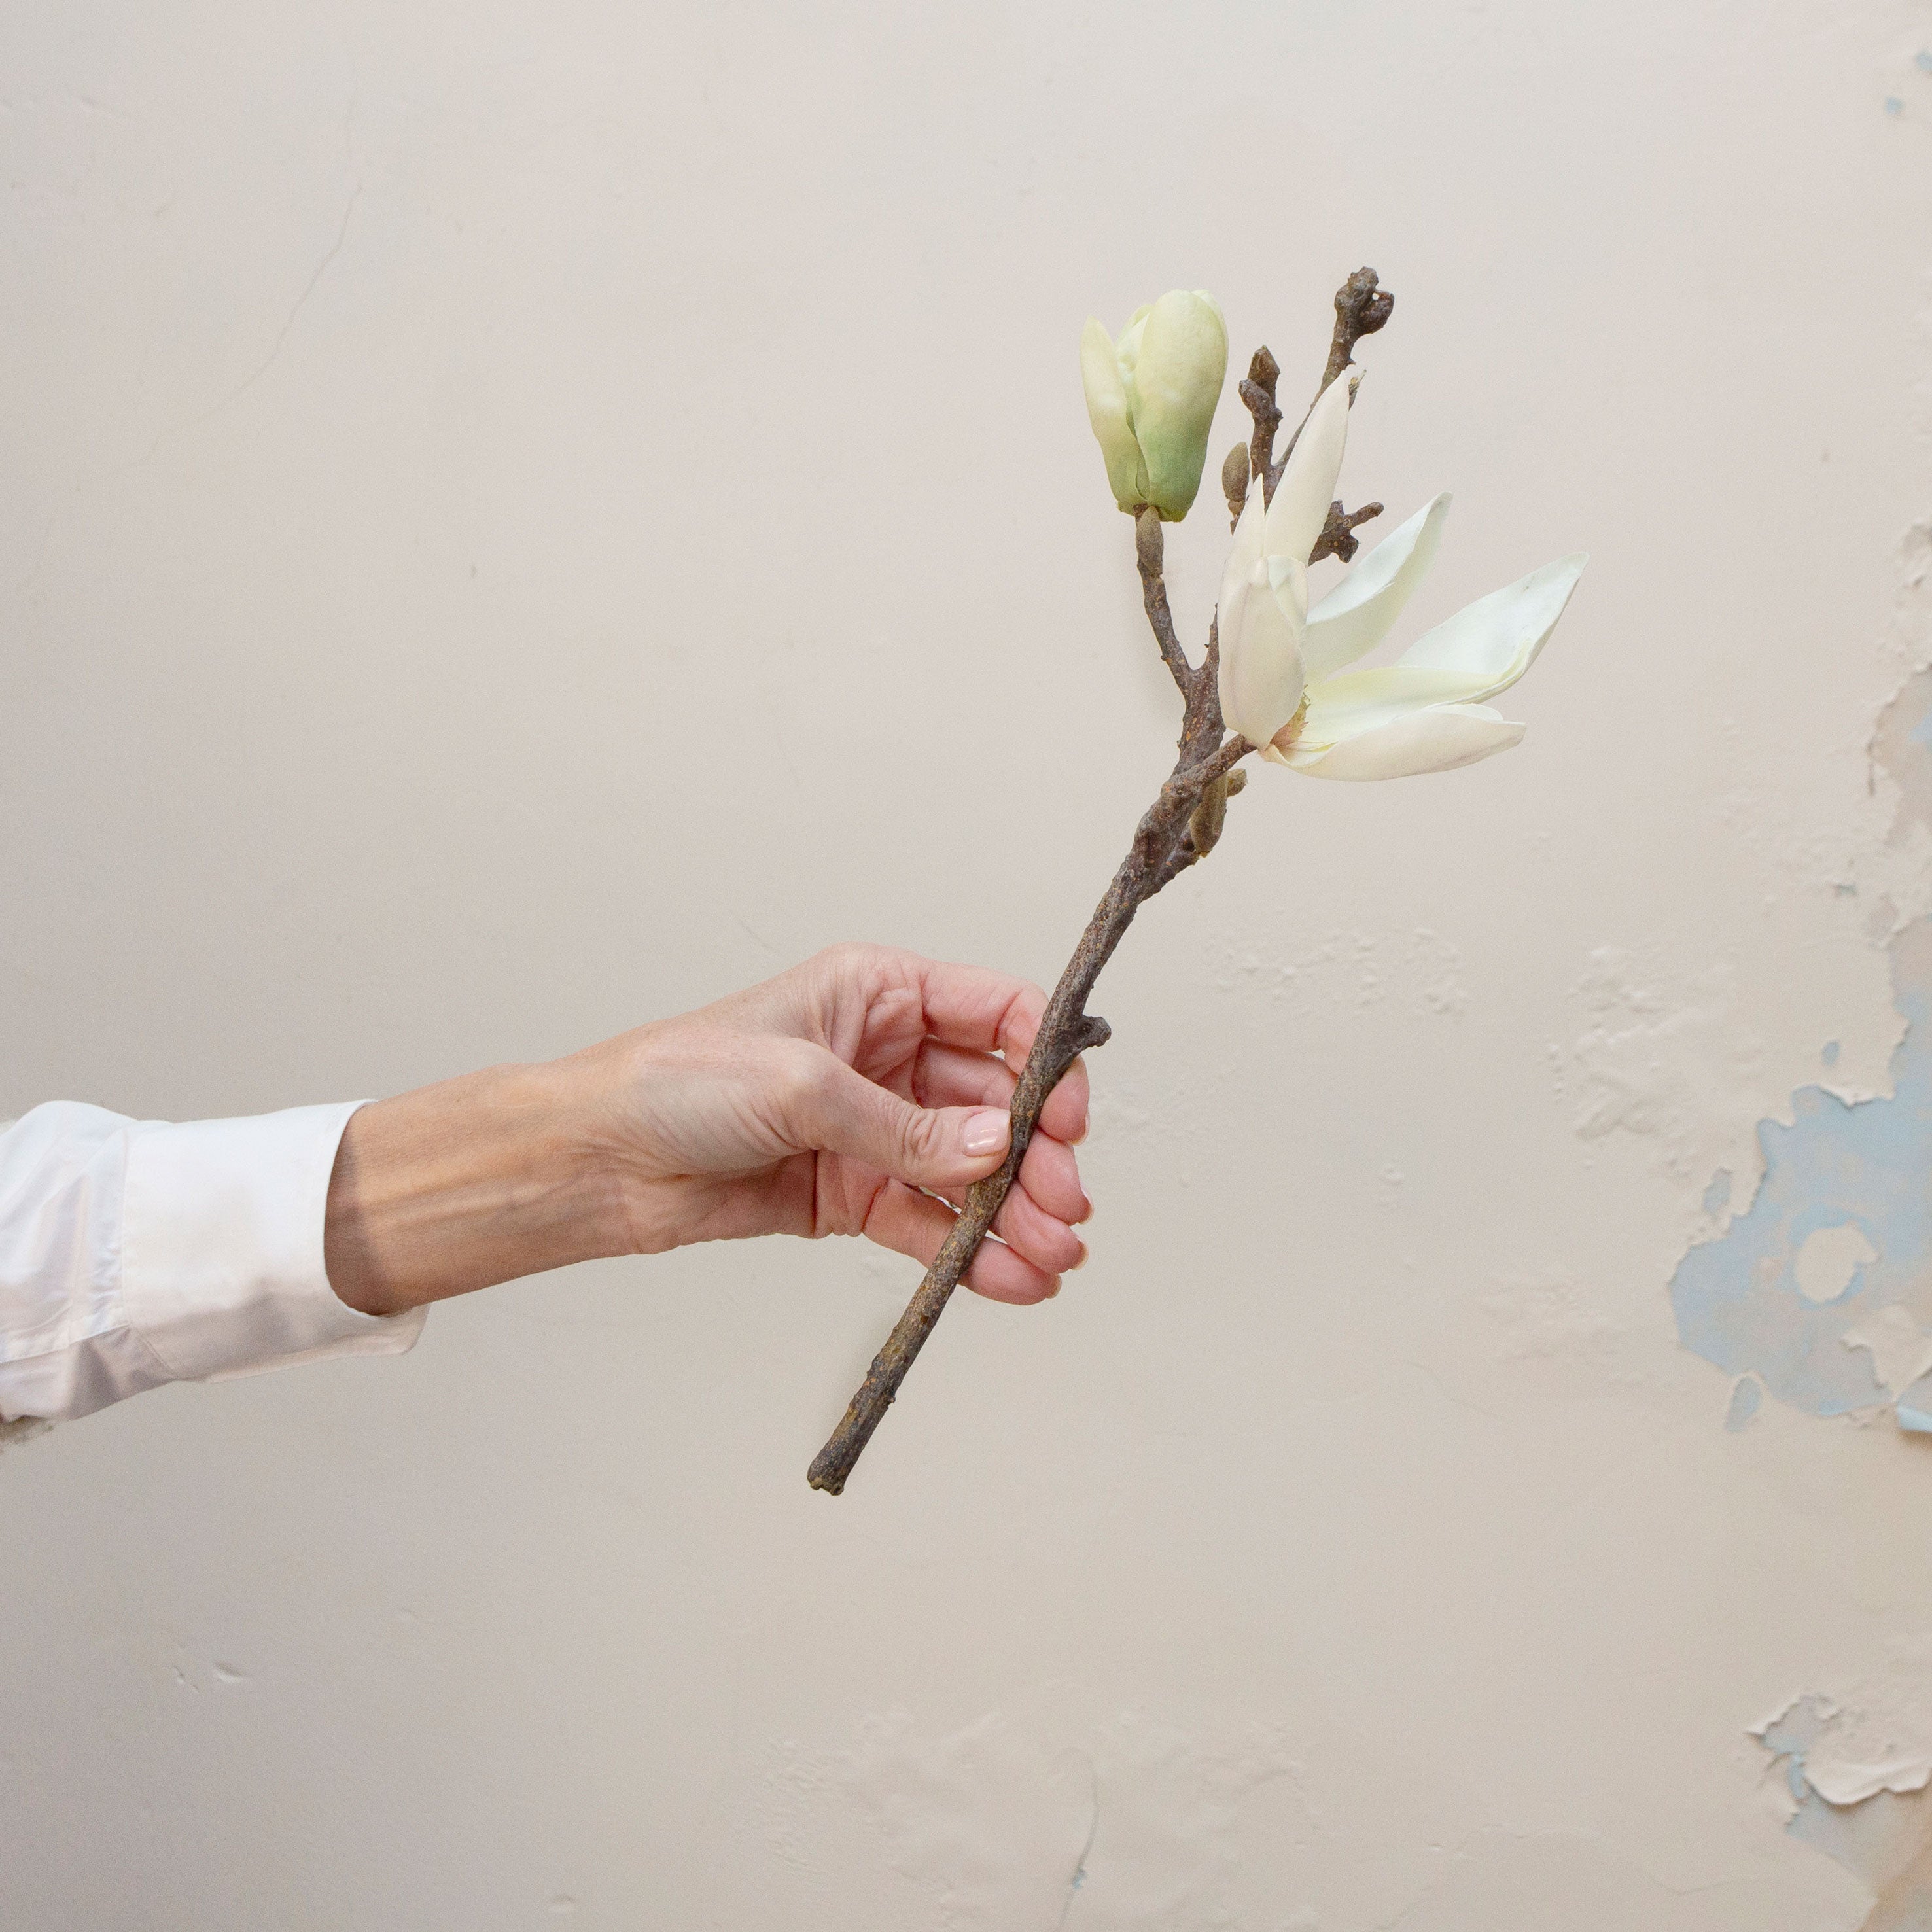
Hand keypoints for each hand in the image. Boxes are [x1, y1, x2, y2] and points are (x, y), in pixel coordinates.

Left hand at [574, 944, 1090, 1303]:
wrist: (597, 1159)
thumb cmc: (676, 1081)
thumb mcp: (800, 1085)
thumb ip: (903, 1127)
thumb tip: (993, 1151)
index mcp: (880, 993)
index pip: (998, 1015)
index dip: (1043, 1064)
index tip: (1065, 1120)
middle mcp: (888, 1056)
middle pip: (994, 1105)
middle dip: (1036, 1158)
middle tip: (1065, 1207)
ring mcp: (873, 1129)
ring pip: (969, 1173)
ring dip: (1014, 1215)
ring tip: (1050, 1257)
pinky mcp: (852, 1193)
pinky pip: (928, 1222)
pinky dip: (970, 1252)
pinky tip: (1009, 1278)